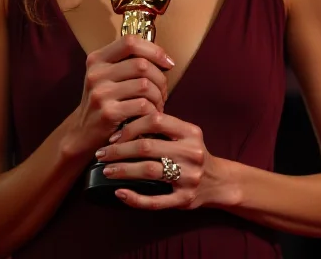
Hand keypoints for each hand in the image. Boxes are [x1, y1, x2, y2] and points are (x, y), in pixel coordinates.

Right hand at [67, 36, 172, 157]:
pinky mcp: (108, 113)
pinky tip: (151, 116)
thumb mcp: (108, 77)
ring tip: (158, 105)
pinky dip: (153, 111)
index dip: (154, 50)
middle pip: (142, 65)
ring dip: (158, 96)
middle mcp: (96, 73)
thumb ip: (128, 63)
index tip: (168, 63)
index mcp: (97, 59)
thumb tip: (164, 58)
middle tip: (163, 92)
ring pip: (145, 85)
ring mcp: (100, 93)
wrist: (82, 135)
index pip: (130, 42)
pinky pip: (142, 105)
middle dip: (160, 79)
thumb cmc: (104, 102)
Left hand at [95, 112, 230, 209]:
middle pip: (147, 147)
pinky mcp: (184, 199)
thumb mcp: (185, 135)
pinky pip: (155, 201)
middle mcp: (191, 152)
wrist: (219, 181)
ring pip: (149, 171)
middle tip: (102, 154)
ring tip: (106, 170)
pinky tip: (119, 193)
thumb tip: (124, 122)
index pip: (155, 120)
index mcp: (190, 132)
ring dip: (123, 170)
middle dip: (119, 150)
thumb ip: (163, 127)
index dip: (130, 126)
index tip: (114, 135)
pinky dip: (135, 198)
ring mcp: (189, 177)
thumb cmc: (192, 153)